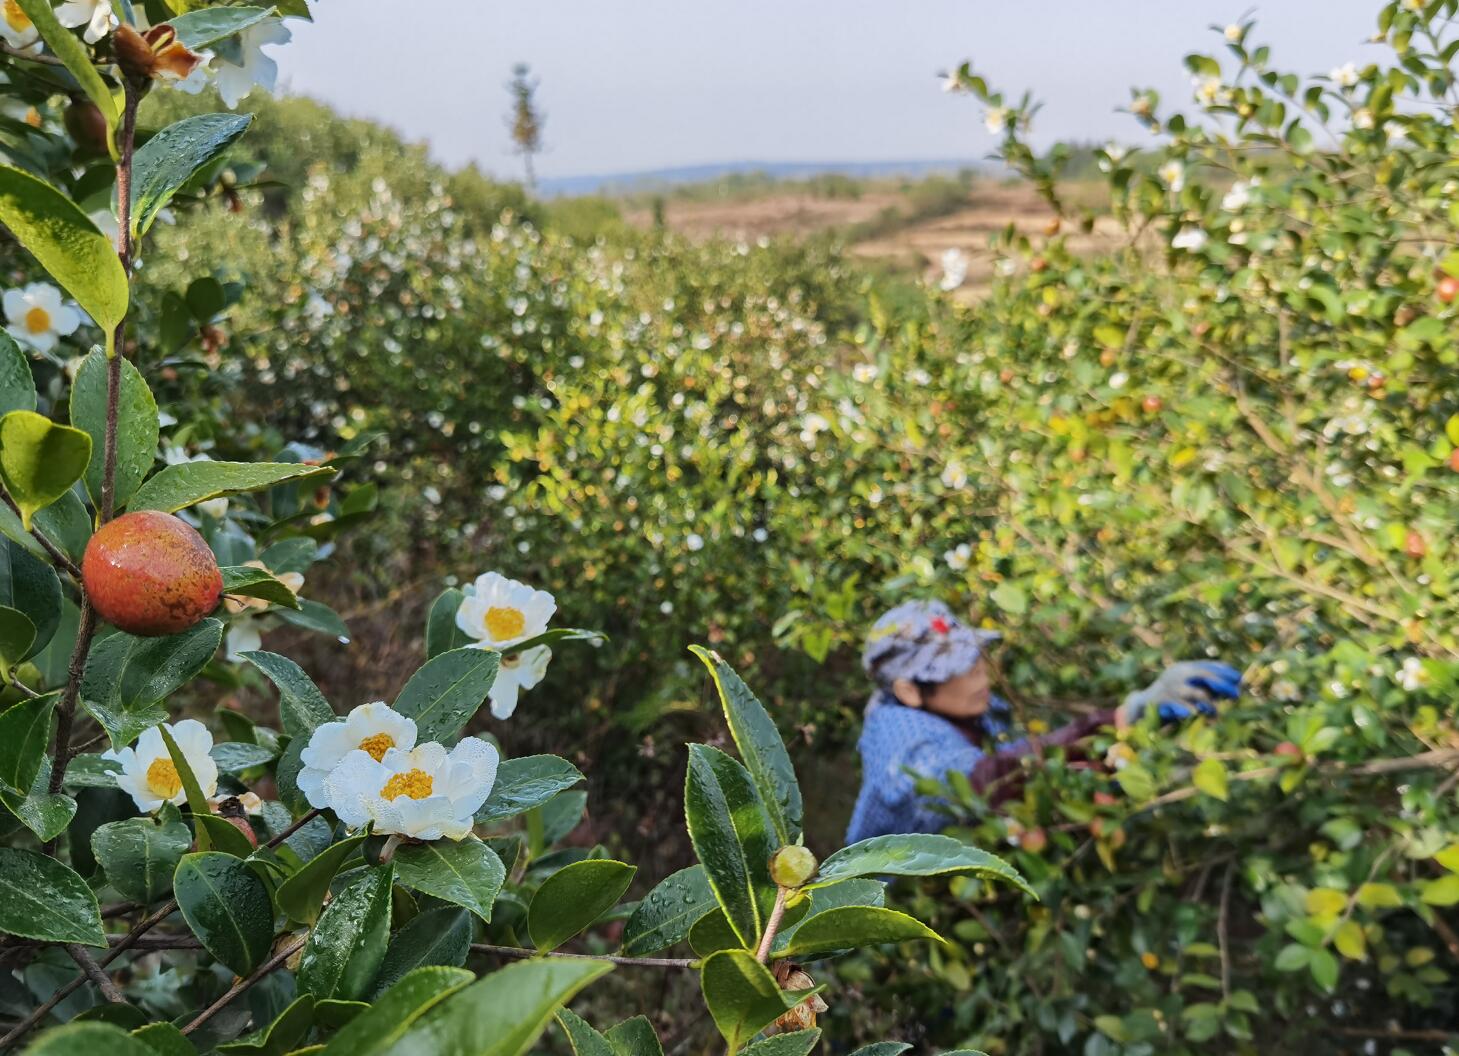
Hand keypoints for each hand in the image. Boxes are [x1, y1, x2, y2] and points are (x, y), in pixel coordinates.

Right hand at [1118, 660, 1242, 726]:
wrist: (1143, 704)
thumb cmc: (1172, 697)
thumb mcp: (1188, 687)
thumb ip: (1206, 686)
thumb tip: (1233, 688)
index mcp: (1184, 668)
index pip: (1208, 665)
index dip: (1224, 671)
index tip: (1238, 678)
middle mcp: (1177, 673)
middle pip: (1204, 675)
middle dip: (1222, 684)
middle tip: (1236, 695)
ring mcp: (1170, 687)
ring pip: (1198, 694)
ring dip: (1211, 705)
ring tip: (1216, 714)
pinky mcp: (1164, 700)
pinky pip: (1183, 707)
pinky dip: (1192, 711)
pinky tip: (1197, 716)